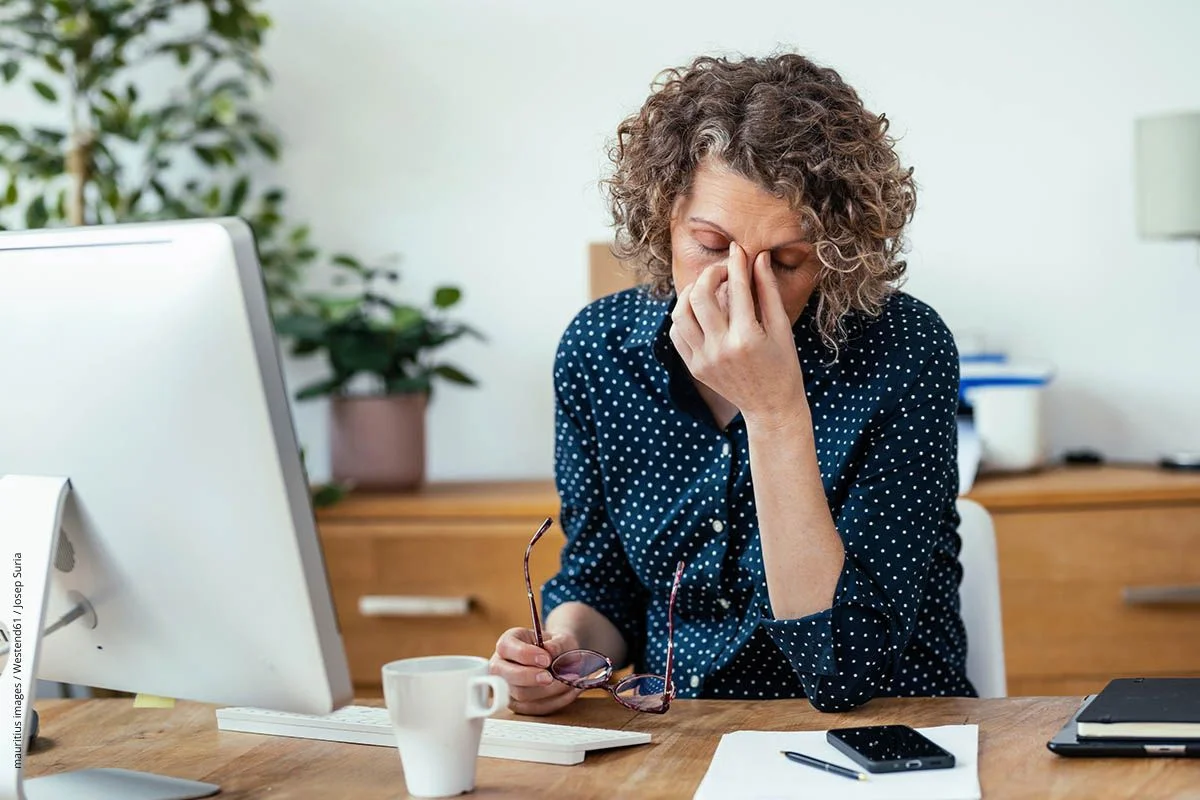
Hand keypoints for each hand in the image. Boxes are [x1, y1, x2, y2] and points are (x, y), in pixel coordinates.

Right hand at [489, 627, 582, 715]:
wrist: (558, 661)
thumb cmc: (556, 647)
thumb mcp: (561, 639)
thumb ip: (557, 644)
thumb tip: (550, 651)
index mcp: (508, 643)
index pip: (505, 647)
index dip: (525, 654)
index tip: (546, 659)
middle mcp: (501, 665)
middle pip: (507, 675)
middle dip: (530, 677)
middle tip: (550, 677)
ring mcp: (506, 687)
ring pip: (521, 695)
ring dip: (549, 691)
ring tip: (569, 682)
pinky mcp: (517, 705)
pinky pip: (534, 708)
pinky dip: (555, 701)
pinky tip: (569, 692)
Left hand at [669, 242, 807, 426]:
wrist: (770, 407)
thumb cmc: (783, 365)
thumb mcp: (781, 328)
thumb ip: (768, 291)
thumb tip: (759, 258)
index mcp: (747, 337)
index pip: (736, 288)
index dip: (736, 263)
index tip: (737, 250)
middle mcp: (721, 349)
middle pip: (700, 296)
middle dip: (710, 274)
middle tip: (722, 271)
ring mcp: (704, 360)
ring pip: (680, 313)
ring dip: (690, 293)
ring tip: (706, 288)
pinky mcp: (694, 367)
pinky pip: (677, 334)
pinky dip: (684, 316)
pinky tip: (699, 311)